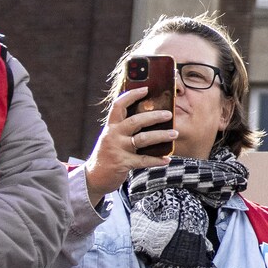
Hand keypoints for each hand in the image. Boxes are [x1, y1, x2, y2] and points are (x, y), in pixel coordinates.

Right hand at [84, 86, 173, 205]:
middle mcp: (113, 135)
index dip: (132, 95)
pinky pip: (143, 160)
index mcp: (111, 126)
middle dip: (154, 116)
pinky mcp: (122, 163)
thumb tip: (149, 116)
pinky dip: (157, 160)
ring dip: (161, 136)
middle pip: (135, 121)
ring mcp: (117, 149)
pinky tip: (167, 159)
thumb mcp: (112, 138)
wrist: (93, 177)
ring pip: (142, 139)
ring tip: (174, 134)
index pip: (119, 105)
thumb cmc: (108, 154)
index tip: (146, 89)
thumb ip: (124, 128)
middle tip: (169, 114)